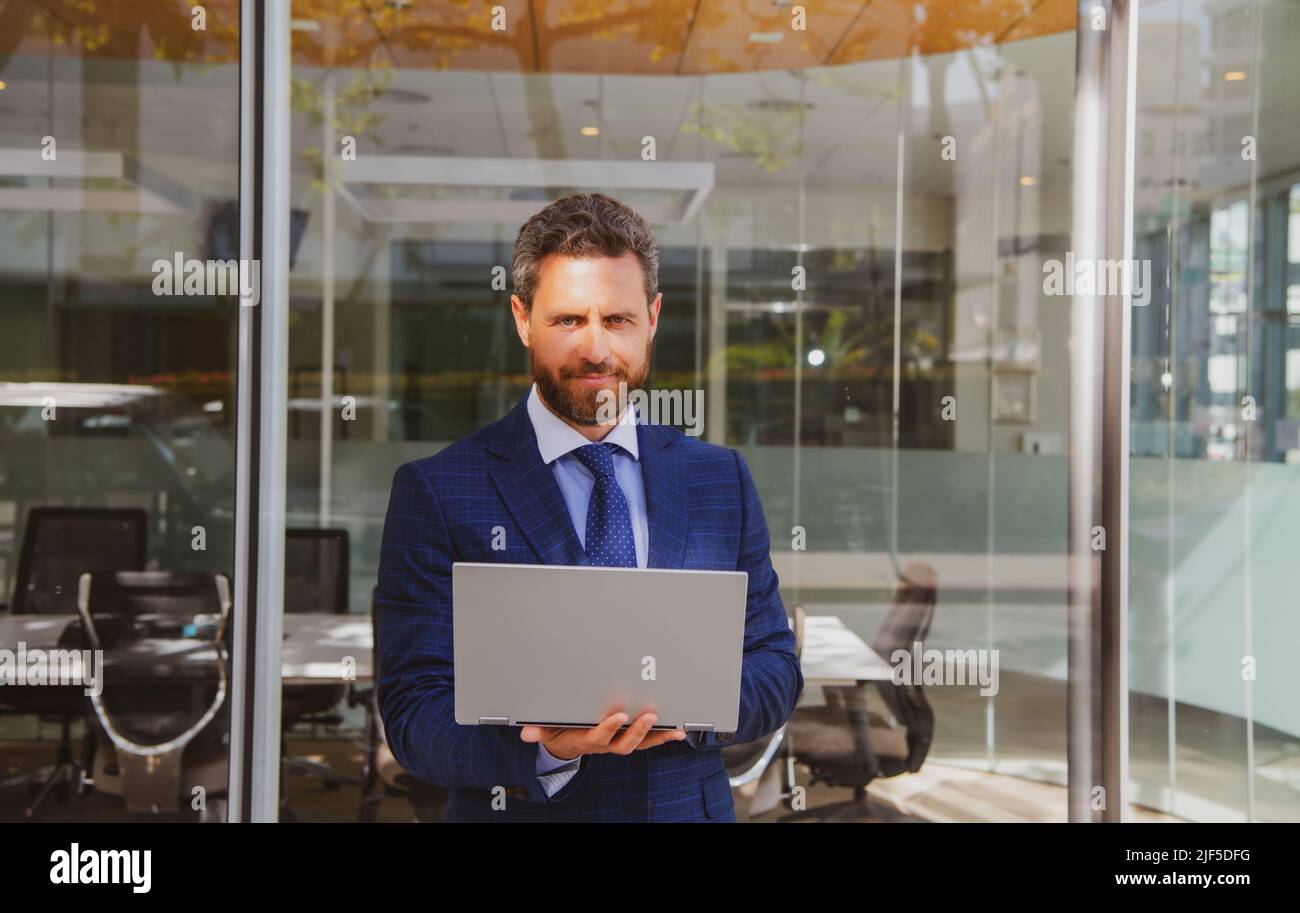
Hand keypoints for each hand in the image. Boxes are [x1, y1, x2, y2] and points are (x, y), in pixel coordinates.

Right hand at [519, 711, 686, 760]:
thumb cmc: (558, 730)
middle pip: (624, 743)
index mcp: (586, 738)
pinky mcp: (628, 738)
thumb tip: (526, 733)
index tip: (619, 715)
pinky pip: (649, 740)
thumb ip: (538, 730)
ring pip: (640, 743)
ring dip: (658, 736)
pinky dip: (664, 736)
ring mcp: (618, 742)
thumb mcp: (545, 729)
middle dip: (638, 731)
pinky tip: (680, 731)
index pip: (599, 735)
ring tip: (675, 729)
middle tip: (651, 716)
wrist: (566, 743)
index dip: (609, 727)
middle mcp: (605, 743)